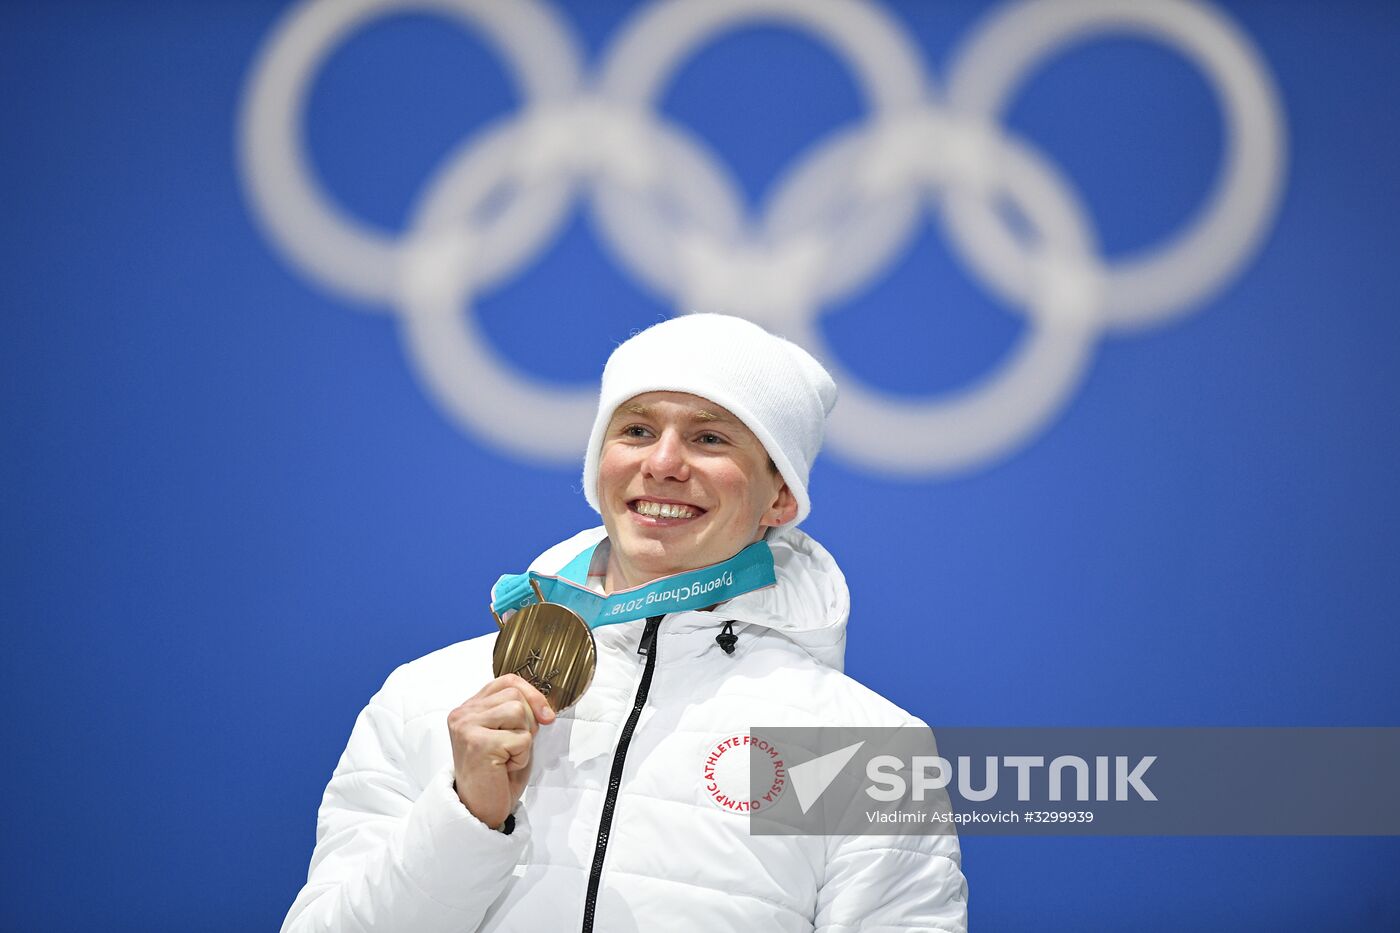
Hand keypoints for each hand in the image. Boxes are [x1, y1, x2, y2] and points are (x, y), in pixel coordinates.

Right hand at [448, 674, 556, 829]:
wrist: (481, 809)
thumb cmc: (497, 773)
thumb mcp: (508, 734)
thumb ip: (517, 712)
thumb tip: (544, 705)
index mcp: (469, 708)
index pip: (507, 681)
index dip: (532, 694)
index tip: (545, 716)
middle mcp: (463, 714)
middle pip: (515, 694)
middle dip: (528, 721)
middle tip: (515, 746)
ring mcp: (467, 727)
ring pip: (518, 711)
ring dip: (524, 738)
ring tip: (508, 756)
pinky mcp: (478, 744)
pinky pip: (520, 738)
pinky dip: (521, 756)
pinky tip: (505, 767)